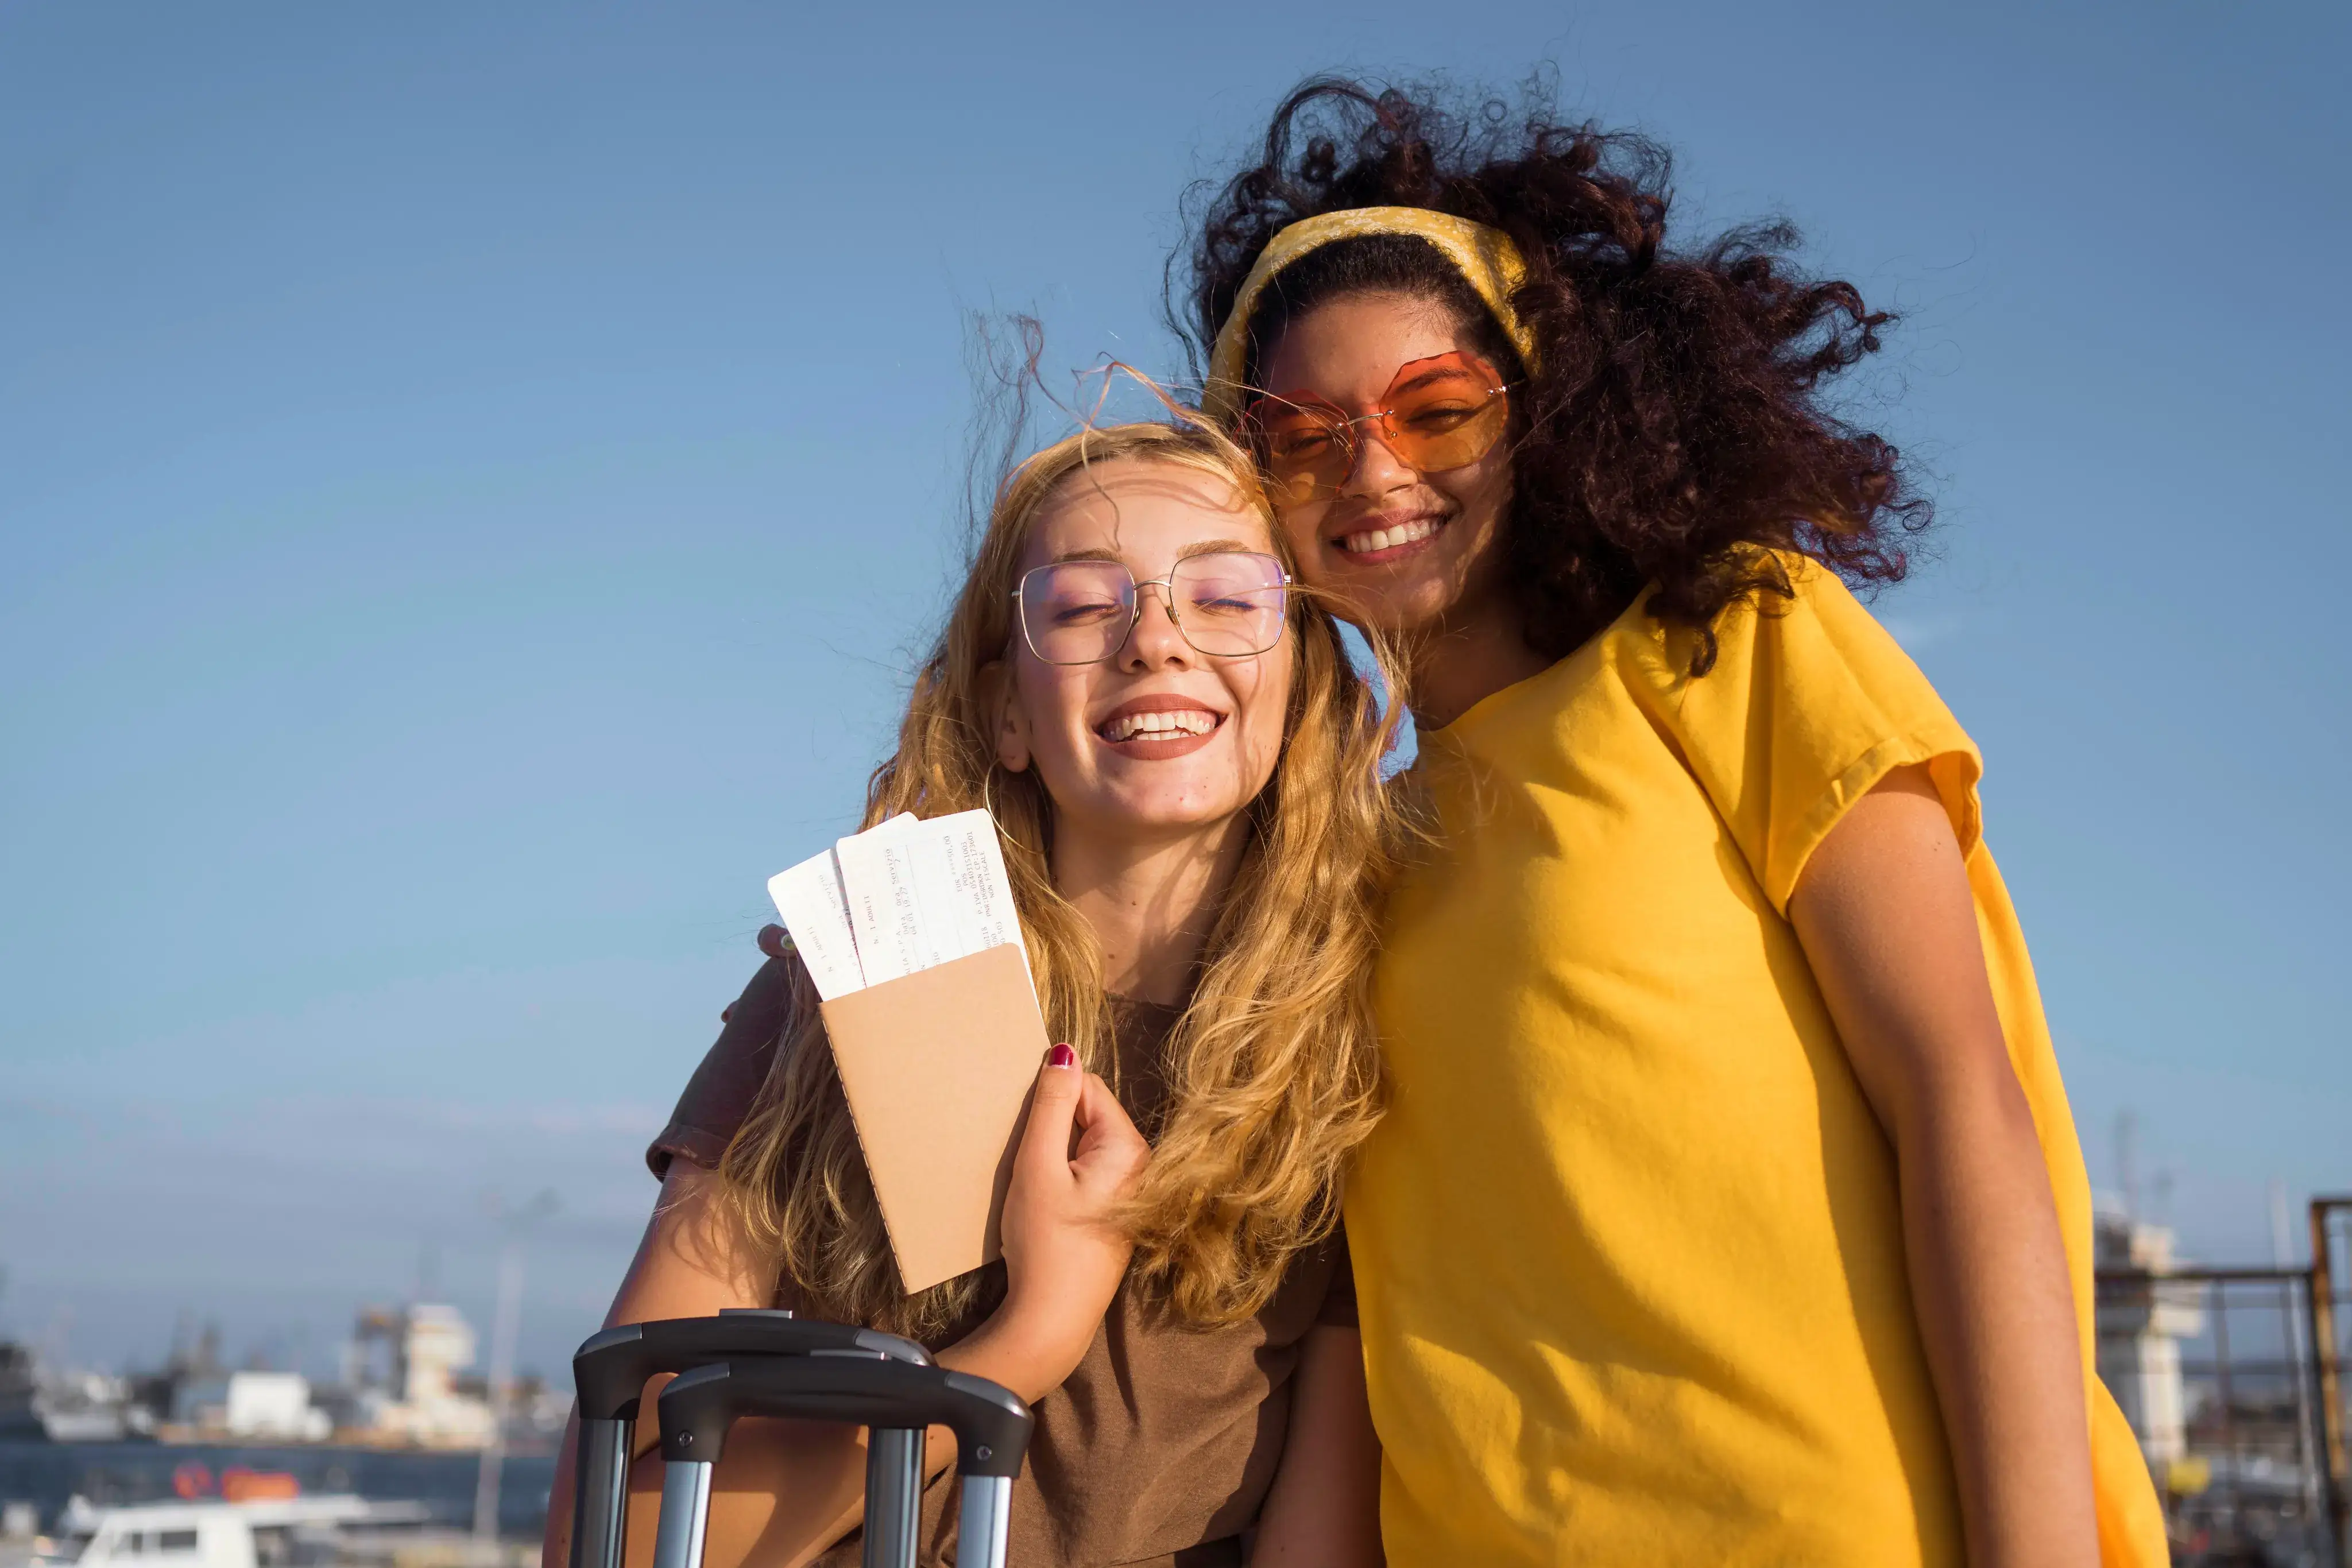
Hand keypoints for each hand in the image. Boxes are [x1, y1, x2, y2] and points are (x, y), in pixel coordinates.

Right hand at [946, 1046, 1148, 1400]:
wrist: (1051, 1320)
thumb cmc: (1045, 1244)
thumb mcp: (1038, 1166)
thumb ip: (1051, 1106)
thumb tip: (1065, 1052)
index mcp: (1129, 1146)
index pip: (1088, 1087)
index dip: (1051, 1100)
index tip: (1026, 1130)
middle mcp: (1141, 1164)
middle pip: (1088, 1115)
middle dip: (1051, 1127)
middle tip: (1029, 1164)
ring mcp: (1129, 1191)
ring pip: (1083, 1144)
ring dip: (1052, 1153)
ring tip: (1034, 1186)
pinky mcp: (1114, 1212)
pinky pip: (1085, 1172)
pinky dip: (1060, 1177)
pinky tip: (1043, 1204)